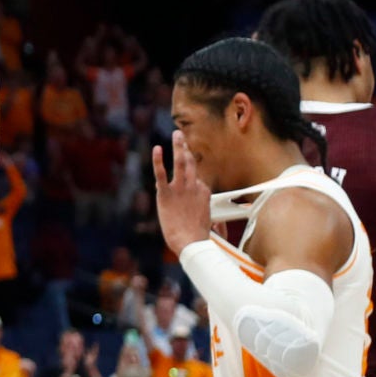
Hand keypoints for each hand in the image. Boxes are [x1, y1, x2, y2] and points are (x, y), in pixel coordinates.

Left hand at [151, 134, 213, 255]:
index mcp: (204, 193)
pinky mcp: (165, 194)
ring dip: (179, 146)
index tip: (185, 164)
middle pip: (191, 162)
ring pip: (181, 162)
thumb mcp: (211, 226)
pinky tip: (157, 149)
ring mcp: (180, 189)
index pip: (196, 177)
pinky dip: (158, 160)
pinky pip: (161, 173)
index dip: (189, 173)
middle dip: (185, 147)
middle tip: (180, 135)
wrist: (191, 242)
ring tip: (176, 134)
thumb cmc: (200, 238)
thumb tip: (218, 227)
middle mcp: (194, 187)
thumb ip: (214, 223)